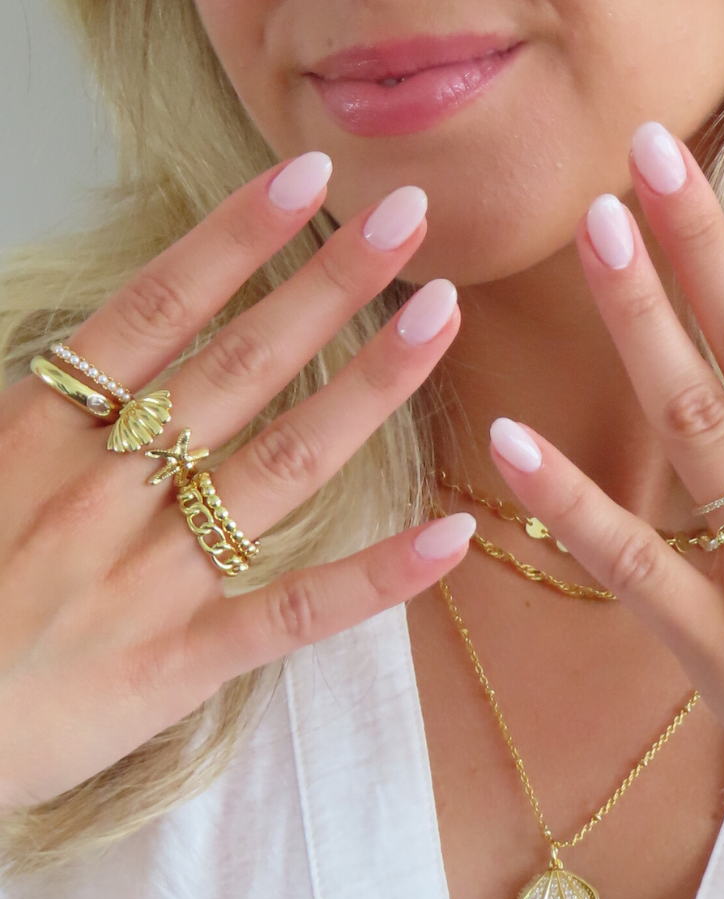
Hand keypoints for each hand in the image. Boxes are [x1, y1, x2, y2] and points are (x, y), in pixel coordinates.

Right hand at [0, 155, 472, 810]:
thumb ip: (42, 414)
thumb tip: (98, 358)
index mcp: (41, 434)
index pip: (157, 311)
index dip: (236, 237)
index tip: (309, 179)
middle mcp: (103, 490)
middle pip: (237, 367)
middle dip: (328, 285)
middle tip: (408, 217)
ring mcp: (148, 578)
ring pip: (280, 466)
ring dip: (368, 387)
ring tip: (439, 317)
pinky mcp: (178, 663)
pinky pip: (291, 613)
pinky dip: (375, 577)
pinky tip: (450, 536)